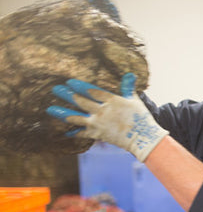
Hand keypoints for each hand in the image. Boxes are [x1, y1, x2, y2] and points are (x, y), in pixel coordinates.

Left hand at [47, 73, 167, 161]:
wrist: (142, 138)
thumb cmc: (141, 118)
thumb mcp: (134, 100)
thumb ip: (128, 87)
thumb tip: (129, 74)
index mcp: (111, 100)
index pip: (91, 91)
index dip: (79, 86)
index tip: (69, 82)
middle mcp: (101, 111)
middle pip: (80, 102)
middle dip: (66, 95)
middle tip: (55, 89)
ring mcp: (97, 124)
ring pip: (75, 117)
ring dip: (62, 113)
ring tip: (51, 109)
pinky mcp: (97, 135)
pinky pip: (81, 133)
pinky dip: (73, 132)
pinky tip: (65, 132)